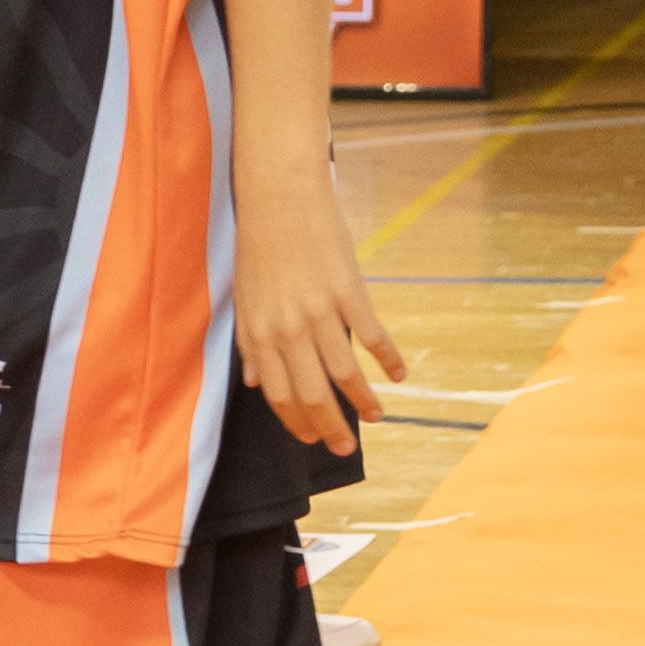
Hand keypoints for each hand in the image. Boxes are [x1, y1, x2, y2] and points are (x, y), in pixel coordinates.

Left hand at [233, 188, 400, 458]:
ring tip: (376, 418)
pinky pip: (371, 334)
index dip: (297, 423)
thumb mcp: (245, 300)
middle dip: (329, 427)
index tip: (312, 438)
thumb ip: (251, 346)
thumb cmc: (260, 247)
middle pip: (312, 394)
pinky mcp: (348, 290)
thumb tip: (255, 385)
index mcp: (260, 335)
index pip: (280, 396)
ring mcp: (319, 311)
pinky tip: (399, 374)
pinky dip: (387, 358)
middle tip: (343, 448)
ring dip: (361, 402)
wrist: (280, 197)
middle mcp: (288, 330)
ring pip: (344, 372)